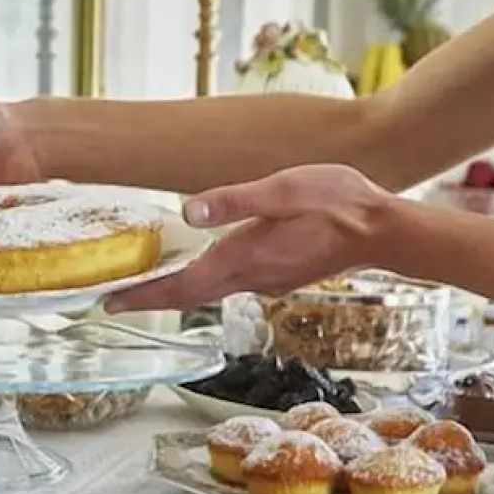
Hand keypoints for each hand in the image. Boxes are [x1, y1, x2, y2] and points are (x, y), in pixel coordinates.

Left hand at [105, 165, 399, 312]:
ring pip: (211, 291)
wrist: (385, 229)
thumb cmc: (338, 203)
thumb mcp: (283, 190)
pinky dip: (206, 281)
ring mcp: (268, 280)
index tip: (109, 303)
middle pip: (190, 295)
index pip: (182, 286)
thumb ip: (234, 202)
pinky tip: (203, 268)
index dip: (143, 296)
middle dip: (151, 297)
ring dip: (177, 290)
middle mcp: (252, 277)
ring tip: (149, 284)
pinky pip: (232, 283)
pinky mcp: (281, 275)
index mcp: (244, 257)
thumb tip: (187, 213)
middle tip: (115, 299)